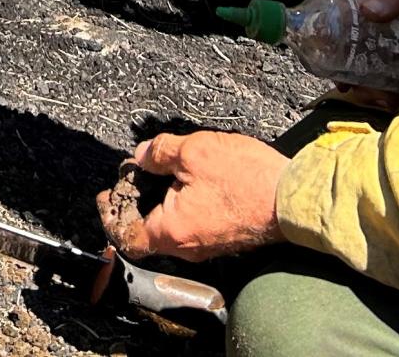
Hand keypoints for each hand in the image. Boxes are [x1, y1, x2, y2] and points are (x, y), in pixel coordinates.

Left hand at [105, 130, 286, 262]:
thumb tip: (141, 156)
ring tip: (160, 171)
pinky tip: (189, 179)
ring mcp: (208, 246)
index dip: (110, 216)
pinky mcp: (225, 238)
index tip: (106, 196)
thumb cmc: (245, 178)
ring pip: (172, 227)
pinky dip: (182, 204)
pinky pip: (192, 224)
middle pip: (148, 231)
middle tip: (134, 174)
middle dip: (136, 201)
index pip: (126, 235)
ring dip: (161, 201)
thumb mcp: (194, 152)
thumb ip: (160, 152)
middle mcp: (187, 247)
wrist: (293, 199)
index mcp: (171, 230)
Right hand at [333, 0, 398, 108]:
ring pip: (379, 72)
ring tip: (392, 102)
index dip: (337, 58)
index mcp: (371, 3)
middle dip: (361, 82)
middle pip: (359, 59)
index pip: (342, 32)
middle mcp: (381, 26)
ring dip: (379, 91)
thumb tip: (367, 11)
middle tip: (376, 97)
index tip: (344, 82)